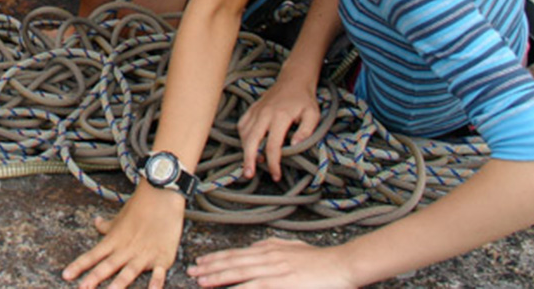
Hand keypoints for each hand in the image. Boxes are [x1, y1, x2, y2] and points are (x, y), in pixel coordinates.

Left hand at [61, 182, 185, 288]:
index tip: (65, 275)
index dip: (79, 265)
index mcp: (114, 240)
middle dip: (94, 278)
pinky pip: (158, 274)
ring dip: (119, 284)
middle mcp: (126, 250)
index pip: (93, 255)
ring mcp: (144, 255)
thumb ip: (107, 226)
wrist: (162, 195)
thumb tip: (96, 222)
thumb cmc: (139, 206)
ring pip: (129, 272)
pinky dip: (155, 283)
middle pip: (107, 266)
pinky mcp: (162, 258)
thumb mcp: (120, 217)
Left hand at [188, 237, 353, 287]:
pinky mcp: (280, 283)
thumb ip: (272, 247)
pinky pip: (253, 287)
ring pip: (238, 273)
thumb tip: (257, 247)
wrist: (341, 265)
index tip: (201, 261)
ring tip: (201, 281)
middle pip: (232, 262)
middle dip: (210, 267)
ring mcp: (273, 270)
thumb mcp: (292, 247)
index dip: (216, 258)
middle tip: (192, 271)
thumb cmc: (320, 260)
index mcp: (269, 249)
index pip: (236, 253)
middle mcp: (267, 257)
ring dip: (217, 277)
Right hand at [238, 72, 320, 181]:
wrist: (293, 79)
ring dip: (246, 149)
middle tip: (248, 174)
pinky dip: (243, 137)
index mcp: (280, 116)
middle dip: (249, 159)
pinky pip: (242, 125)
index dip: (273, 163)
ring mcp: (256, 111)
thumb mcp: (312, 115)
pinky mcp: (252, 109)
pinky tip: (249, 144)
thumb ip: (306, 132)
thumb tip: (295, 146)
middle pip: (252, 140)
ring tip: (252, 161)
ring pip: (244, 133)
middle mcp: (264, 114)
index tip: (276, 175)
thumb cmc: (304, 99)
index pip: (273, 145)